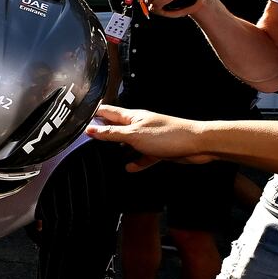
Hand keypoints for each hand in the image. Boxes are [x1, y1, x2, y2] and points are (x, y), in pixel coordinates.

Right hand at [86, 104, 213, 170]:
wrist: (197, 144)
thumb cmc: (169, 135)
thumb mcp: (133, 135)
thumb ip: (111, 134)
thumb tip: (90, 130)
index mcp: (132, 117)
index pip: (108, 112)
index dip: (93, 114)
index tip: (80, 118)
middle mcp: (139, 125)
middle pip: (117, 127)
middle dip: (104, 132)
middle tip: (89, 139)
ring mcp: (149, 137)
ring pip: (129, 143)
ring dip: (119, 149)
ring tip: (106, 155)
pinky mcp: (158, 149)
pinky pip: (143, 156)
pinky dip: (136, 161)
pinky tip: (130, 167)